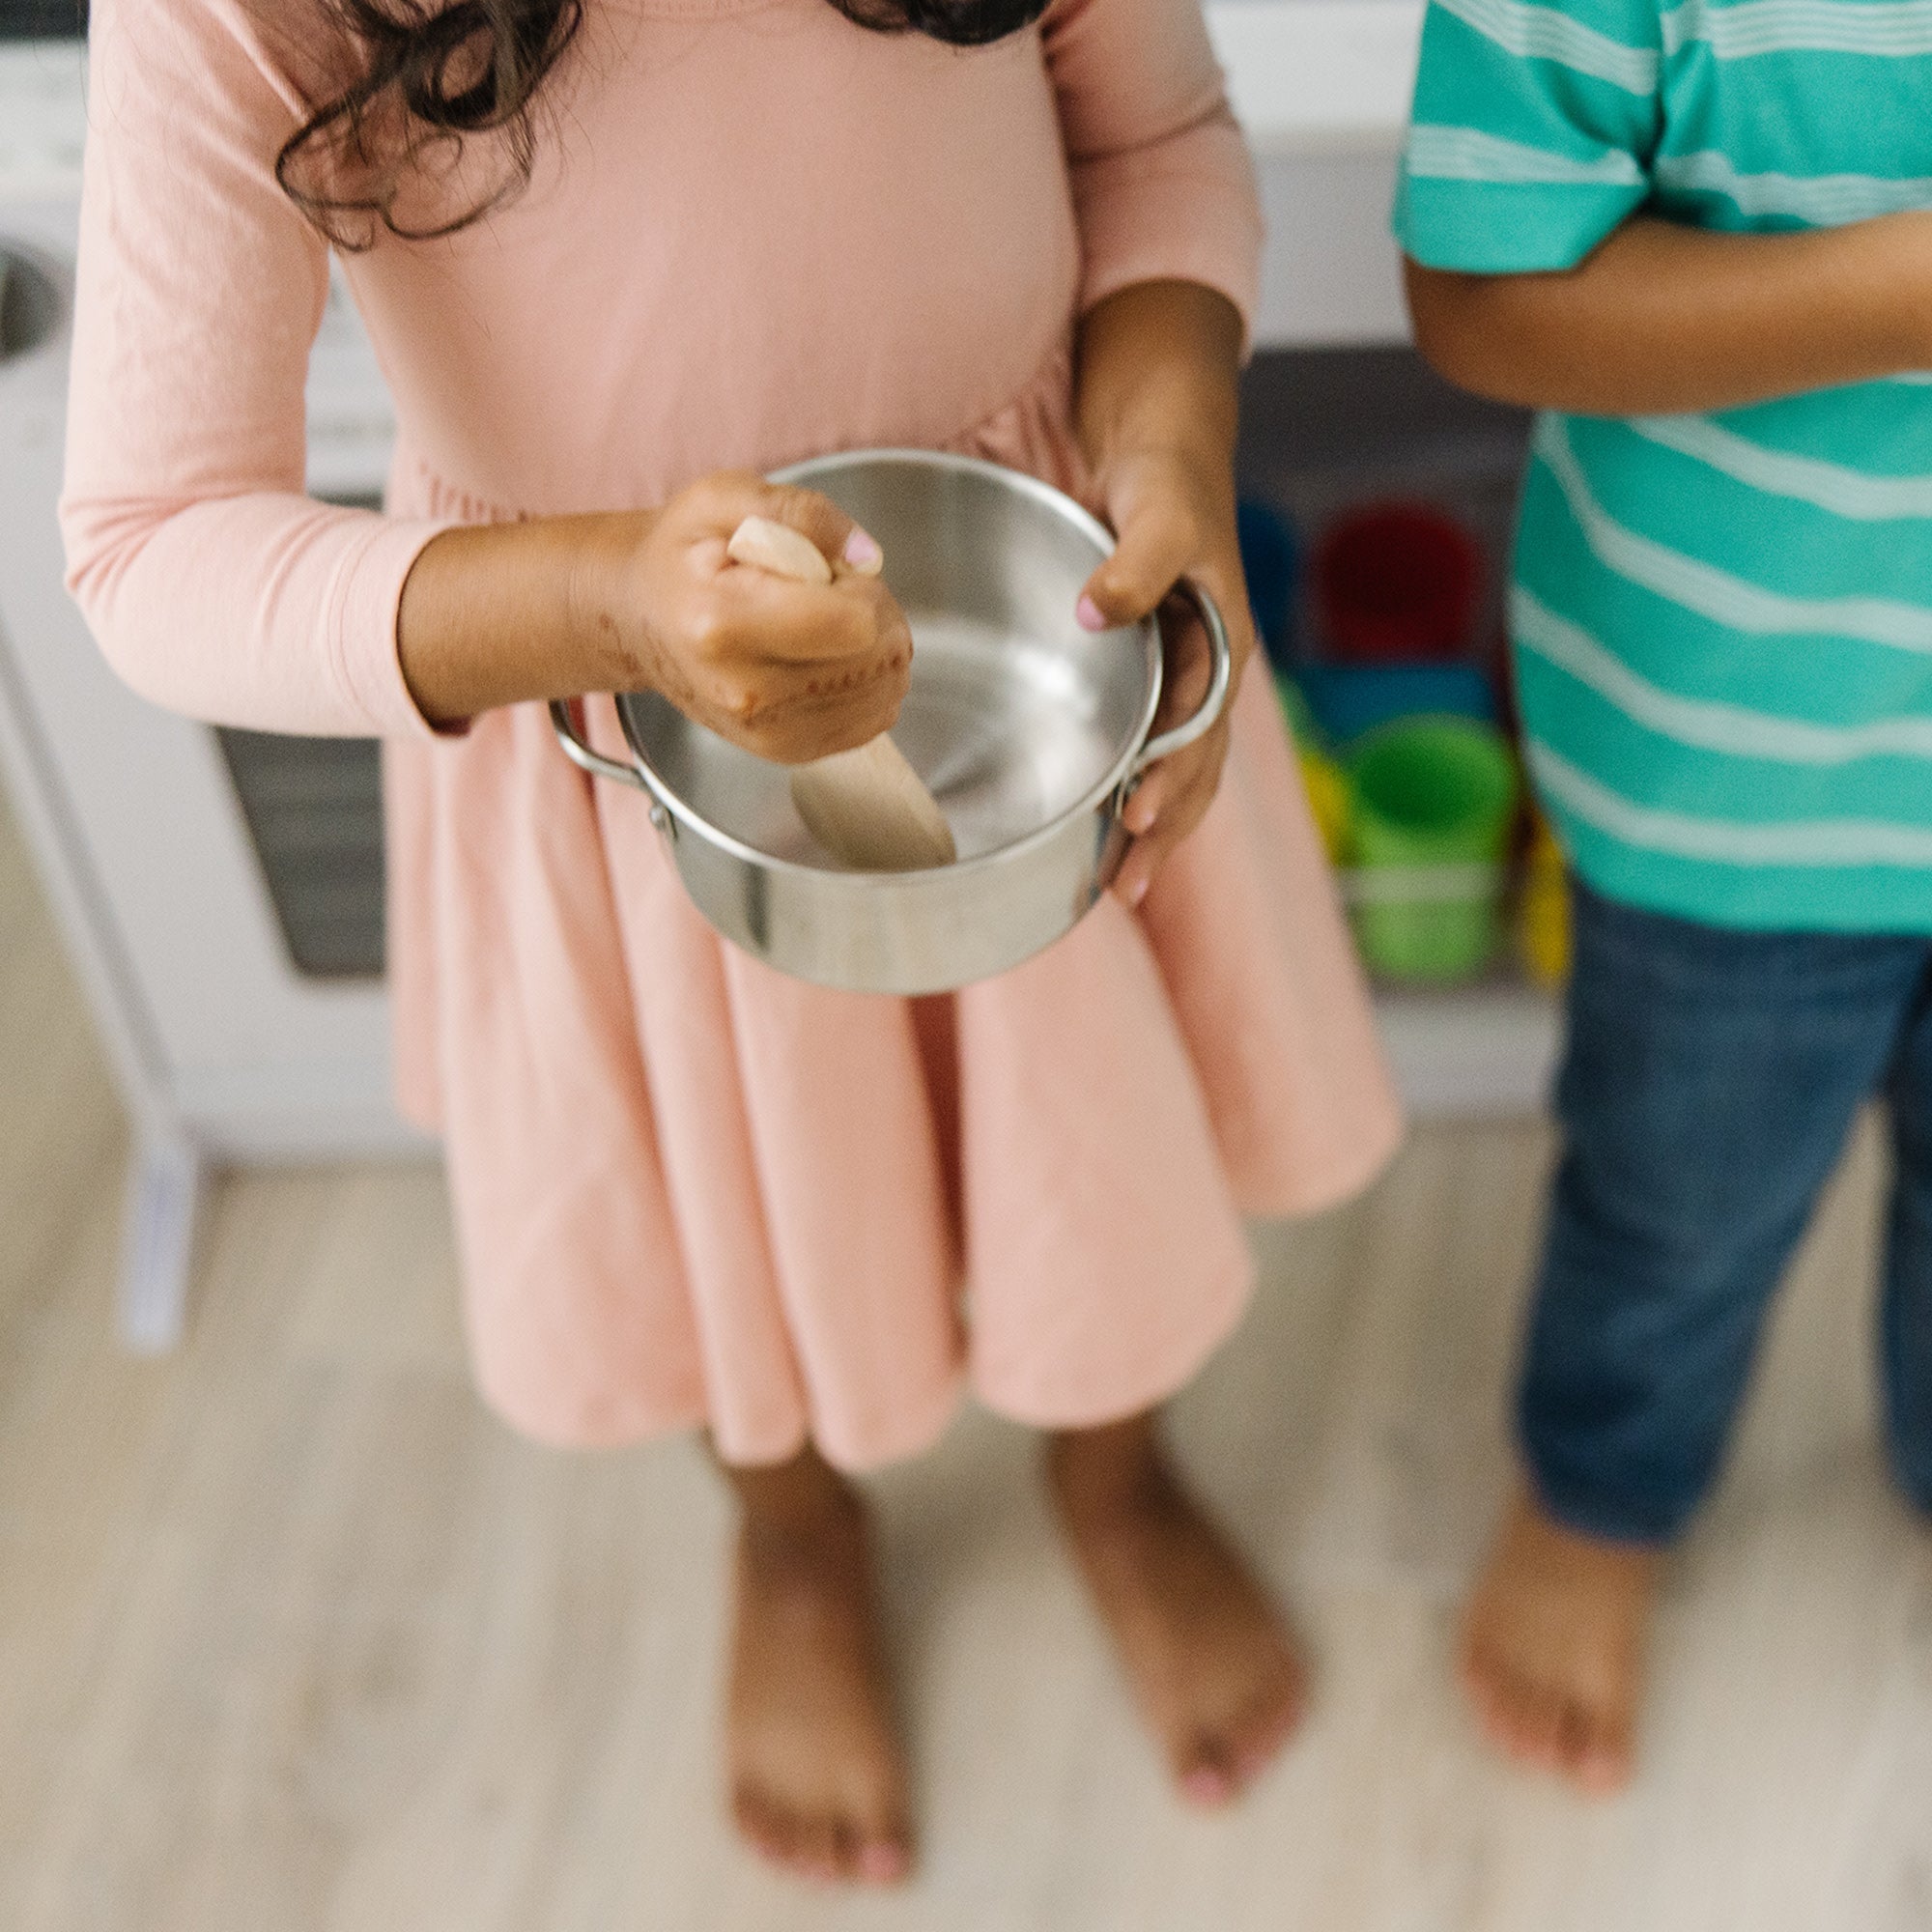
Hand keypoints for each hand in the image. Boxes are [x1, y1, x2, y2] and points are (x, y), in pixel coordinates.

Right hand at [579, 472, 911, 763]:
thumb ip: (803, 514)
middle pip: (878, 660)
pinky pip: (873, 719)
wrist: (641, 620)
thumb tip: (867, 558)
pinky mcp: (787, 752)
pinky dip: (868, 683)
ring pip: (885, 691)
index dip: (864, 589)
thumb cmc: (681, 555)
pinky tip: (826, 658)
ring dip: (874, 650)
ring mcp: (768, 732)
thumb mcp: (724, 499)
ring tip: (823, 624)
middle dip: (876, 615)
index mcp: (725, 623)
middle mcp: (747, 691)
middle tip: (828, 594)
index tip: (831, 572)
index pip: (855, 623)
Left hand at [1078, 445, 1255, 906]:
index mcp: (1224, 648)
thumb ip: (1133, 566)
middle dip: (1163, 834)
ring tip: (1121, 885)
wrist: (1163, 446)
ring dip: (1153, 828)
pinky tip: (1108, 825)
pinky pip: (1152, 749)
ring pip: (1177, 772)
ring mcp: (1184, 678)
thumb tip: (1095, 615)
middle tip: (1124, 889)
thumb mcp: (1158, 516)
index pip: (1200, 735)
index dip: (1170, 782)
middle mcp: (1210, 674)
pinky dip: (1136, 790)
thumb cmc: (1168, 478)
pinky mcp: (1153, 673)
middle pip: (1195, 773)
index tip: (1134, 819)